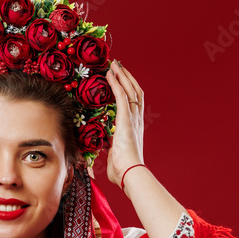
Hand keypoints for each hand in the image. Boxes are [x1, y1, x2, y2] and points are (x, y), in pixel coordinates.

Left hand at [105, 60, 144, 188]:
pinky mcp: (126, 118)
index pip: (134, 103)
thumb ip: (109, 150)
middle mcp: (136, 120)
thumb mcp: (113, 156)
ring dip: (122, 76)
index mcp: (134, 128)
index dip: (128, 90)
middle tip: (118, 66)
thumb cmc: (122, 170)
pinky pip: (122, 96)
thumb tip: (101, 154)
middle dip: (126, 77)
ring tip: (114, 65)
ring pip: (130, 90)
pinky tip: (111, 74)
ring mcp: (133, 118)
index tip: (120, 79)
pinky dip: (116, 83)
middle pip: (135, 92)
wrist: (129, 172)